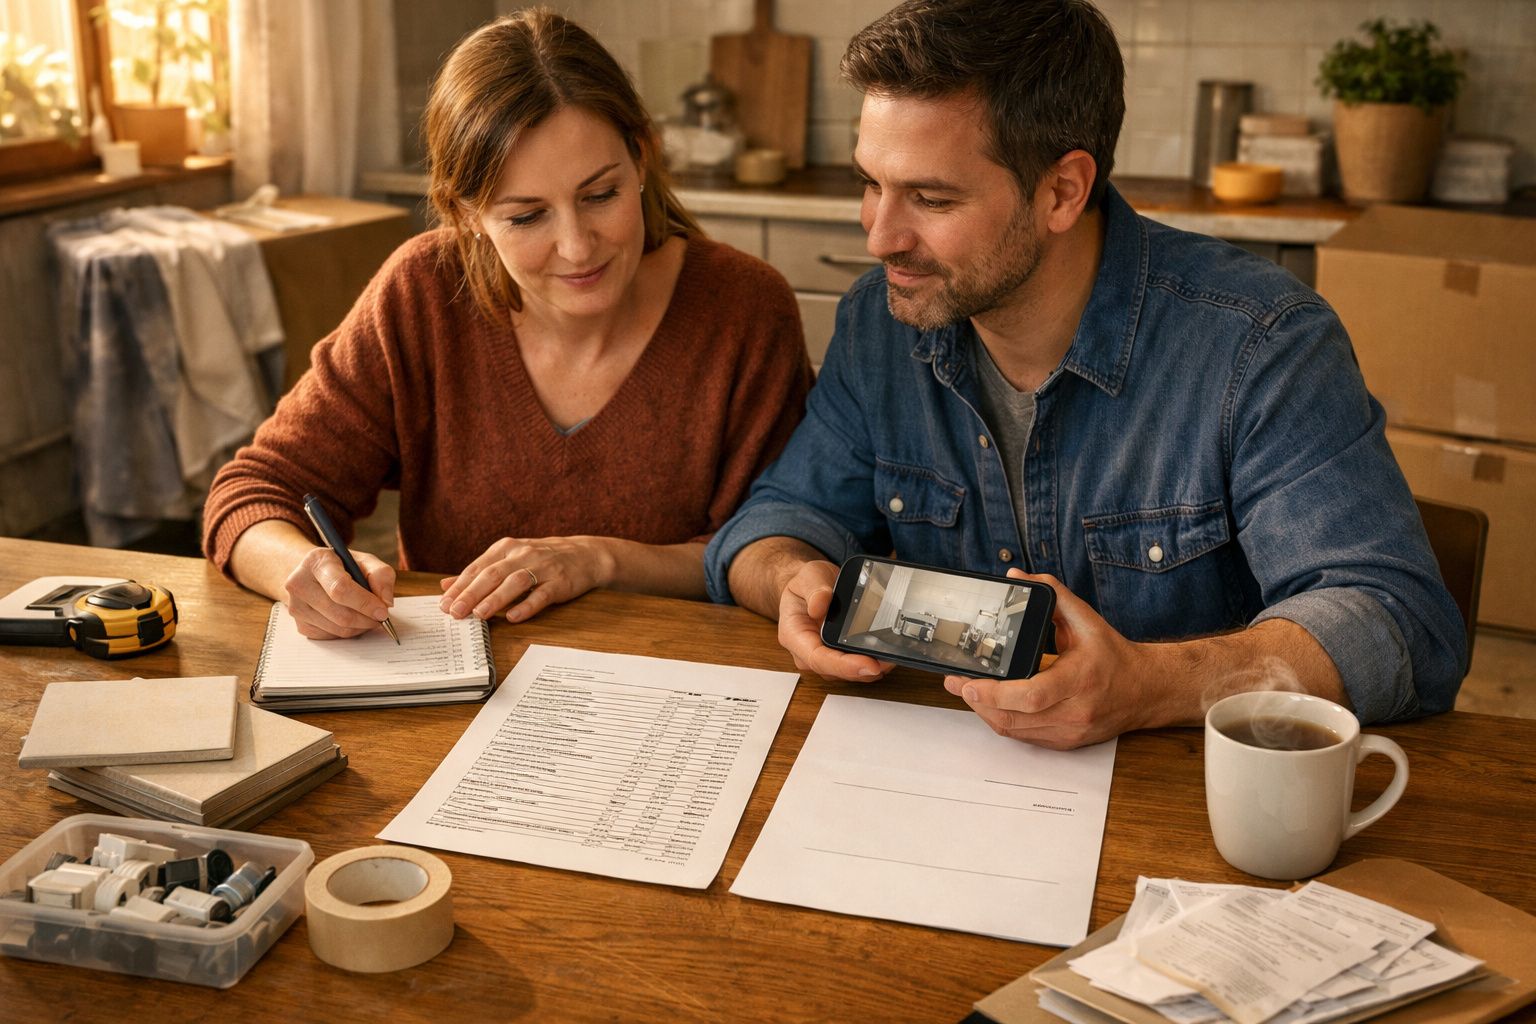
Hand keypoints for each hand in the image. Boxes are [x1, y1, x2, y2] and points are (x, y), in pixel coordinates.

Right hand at [283, 546, 395, 639]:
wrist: (311, 573)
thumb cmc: (342, 566)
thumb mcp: (365, 561)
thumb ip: (381, 575)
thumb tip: (386, 602)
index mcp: (317, 562)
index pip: (339, 588)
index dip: (365, 603)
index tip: (383, 611)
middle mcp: (299, 584)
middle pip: (340, 614)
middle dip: (367, 619)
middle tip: (381, 616)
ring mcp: (296, 606)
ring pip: (338, 629)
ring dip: (360, 627)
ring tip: (368, 616)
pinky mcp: (300, 624)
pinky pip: (332, 636)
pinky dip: (348, 631)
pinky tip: (352, 619)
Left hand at [440, 536, 614, 623]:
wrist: (584, 554)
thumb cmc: (541, 559)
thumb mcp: (509, 559)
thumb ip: (479, 572)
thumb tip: (446, 585)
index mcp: (506, 548)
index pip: (478, 567)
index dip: (460, 586)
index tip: (444, 603)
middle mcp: (523, 554)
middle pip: (493, 574)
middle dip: (471, 593)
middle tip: (455, 612)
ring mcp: (543, 567)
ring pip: (516, 582)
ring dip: (496, 598)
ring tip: (479, 614)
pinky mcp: (560, 582)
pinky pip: (542, 594)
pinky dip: (527, 605)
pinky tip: (514, 617)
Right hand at [777, 559, 892, 681]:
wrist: (810, 586)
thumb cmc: (805, 584)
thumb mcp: (808, 576)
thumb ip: (814, 589)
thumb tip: (819, 605)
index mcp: (794, 635)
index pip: (818, 659)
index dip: (844, 666)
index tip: (868, 665)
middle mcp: (807, 652)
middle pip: (836, 671)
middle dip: (863, 670)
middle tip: (890, 660)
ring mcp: (823, 656)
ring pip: (848, 673)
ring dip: (871, 668)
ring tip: (893, 656)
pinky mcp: (838, 656)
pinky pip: (855, 666)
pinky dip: (872, 661)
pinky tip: (887, 653)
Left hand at [943, 570, 1150, 748]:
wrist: (1146, 690)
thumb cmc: (1114, 656)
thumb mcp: (1086, 619)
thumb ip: (1052, 595)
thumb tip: (1017, 577)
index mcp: (1080, 680)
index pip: (1031, 695)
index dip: (994, 693)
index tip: (969, 683)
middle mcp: (1075, 711)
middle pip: (1014, 717)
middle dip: (978, 702)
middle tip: (957, 683)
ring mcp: (1070, 731)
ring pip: (1014, 731)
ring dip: (986, 713)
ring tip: (968, 693)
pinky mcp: (1065, 742)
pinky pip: (1024, 738)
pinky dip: (1003, 722)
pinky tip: (991, 707)